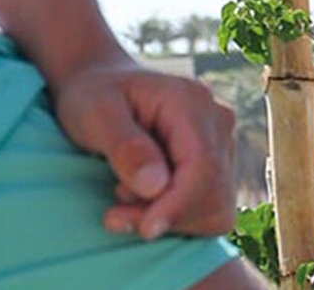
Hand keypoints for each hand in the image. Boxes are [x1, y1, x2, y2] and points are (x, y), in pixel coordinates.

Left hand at [49, 55, 235, 241]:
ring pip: (215, 210)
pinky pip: (209, 211)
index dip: (177, 207)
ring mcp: (221, 144)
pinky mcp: (217, 167)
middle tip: (114, 215)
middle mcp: (216, 121)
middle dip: (166, 216)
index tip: (143, 229)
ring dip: (169, 221)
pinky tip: (141, 201)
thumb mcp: (94, 112)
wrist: (99, 83)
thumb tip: (156, 185)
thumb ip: (124, 145)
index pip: (203, 169)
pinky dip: (175, 218)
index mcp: (191, 101)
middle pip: (213, 195)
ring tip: (123, 198)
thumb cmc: (92, 94)